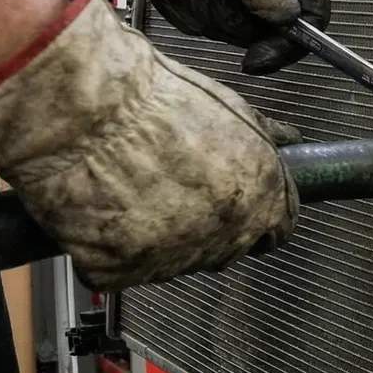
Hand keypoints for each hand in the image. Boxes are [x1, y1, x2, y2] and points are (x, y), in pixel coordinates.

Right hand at [0, 0, 296, 290]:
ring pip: (174, 262)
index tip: (240, 208)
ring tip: (131, 192)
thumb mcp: (229, 108)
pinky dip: (109, 250)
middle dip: (209, 227)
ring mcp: (172, 260)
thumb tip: (290, 142)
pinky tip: (102, 210)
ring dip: (159, 239)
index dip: (259, 217)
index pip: (278, 229)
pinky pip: (121, 270)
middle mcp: (225, 236)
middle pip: (227, 249)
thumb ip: (264, 138)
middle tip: (173, 191)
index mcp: (260, 199)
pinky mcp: (120, 272)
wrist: (82, 111)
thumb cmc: (150, 100)